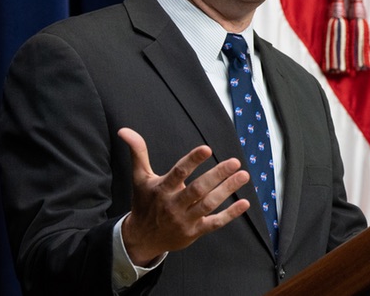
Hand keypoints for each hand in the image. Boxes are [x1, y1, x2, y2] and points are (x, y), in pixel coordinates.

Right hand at [117, 127, 250, 265]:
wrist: (141, 239)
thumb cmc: (144, 203)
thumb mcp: (140, 178)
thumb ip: (138, 153)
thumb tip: (124, 130)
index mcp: (162, 189)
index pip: (179, 172)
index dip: (192, 160)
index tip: (207, 149)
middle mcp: (173, 205)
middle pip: (198, 189)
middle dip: (217, 175)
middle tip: (235, 162)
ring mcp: (185, 220)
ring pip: (209, 204)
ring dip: (227, 190)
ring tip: (244, 175)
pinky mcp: (194, 232)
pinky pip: (215, 223)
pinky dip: (230, 214)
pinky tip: (244, 203)